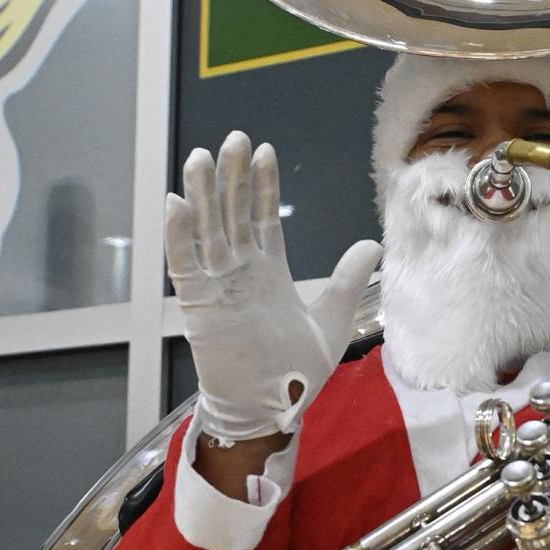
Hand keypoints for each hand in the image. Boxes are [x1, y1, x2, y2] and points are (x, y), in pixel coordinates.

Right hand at [165, 133, 379, 443]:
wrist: (270, 410)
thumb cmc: (295, 374)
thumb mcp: (331, 320)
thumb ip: (346, 280)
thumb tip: (372, 243)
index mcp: (268, 273)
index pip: (263, 218)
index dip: (263, 186)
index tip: (266, 151)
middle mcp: (240, 272)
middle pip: (233, 214)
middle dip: (234, 177)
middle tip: (235, 138)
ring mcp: (218, 286)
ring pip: (207, 230)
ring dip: (204, 194)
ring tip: (203, 156)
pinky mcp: (199, 305)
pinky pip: (185, 264)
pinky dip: (179, 234)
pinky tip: (177, 202)